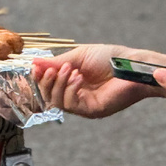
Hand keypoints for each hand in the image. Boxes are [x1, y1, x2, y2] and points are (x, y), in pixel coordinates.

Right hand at [32, 45, 155, 118]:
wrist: (131, 64)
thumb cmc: (110, 57)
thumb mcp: (79, 56)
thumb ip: (57, 62)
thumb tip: (34, 62)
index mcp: (71, 80)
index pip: (48, 84)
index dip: (39, 76)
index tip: (35, 66)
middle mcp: (75, 93)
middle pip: (48, 95)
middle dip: (46, 81)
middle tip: (53, 69)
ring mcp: (84, 103)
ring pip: (57, 101)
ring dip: (59, 84)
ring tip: (70, 70)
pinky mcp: (92, 110)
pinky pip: (71, 105)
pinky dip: (70, 90)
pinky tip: (79, 78)